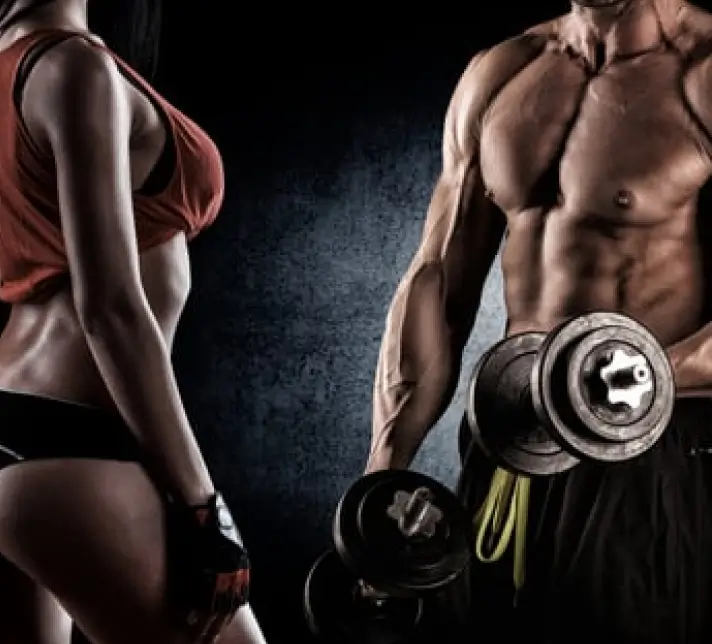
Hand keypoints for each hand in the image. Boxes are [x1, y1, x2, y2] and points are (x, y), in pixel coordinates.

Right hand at [168, 493, 250, 642]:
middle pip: (224, 609)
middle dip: (216, 627)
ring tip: (196, 639)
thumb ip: (227, 557)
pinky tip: (185, 622)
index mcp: (240, 566)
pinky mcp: (201, 569)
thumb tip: (225, 569)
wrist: (202, 506)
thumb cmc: (212, 519)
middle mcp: (232, 571)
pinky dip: (191, 612)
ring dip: (203, 626)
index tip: (221, 628)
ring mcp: (217, 571)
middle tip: (209, 642)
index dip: (227, 616)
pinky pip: (197, 598)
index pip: (236, 600)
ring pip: (210, 609)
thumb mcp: (228, 540)